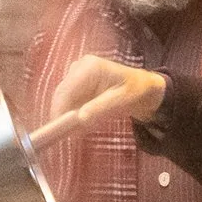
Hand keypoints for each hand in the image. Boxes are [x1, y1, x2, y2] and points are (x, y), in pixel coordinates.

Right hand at [47, 54, 166, 128]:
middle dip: (64, 116)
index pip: (66, 90)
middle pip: (61, 96)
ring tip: (86, 128)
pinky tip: (88, 122)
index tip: (58, 130)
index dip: (59, 110)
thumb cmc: (135, 92)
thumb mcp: (121, 101)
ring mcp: (76, 77)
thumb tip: (79, 119)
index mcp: (89, 67)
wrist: (142, 89)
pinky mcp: (76, 87)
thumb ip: (99, 109)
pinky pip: (69, 105)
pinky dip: (74, 116)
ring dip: (70, 117)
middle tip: (72, 134)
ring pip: (63, 102)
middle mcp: (78, 68)